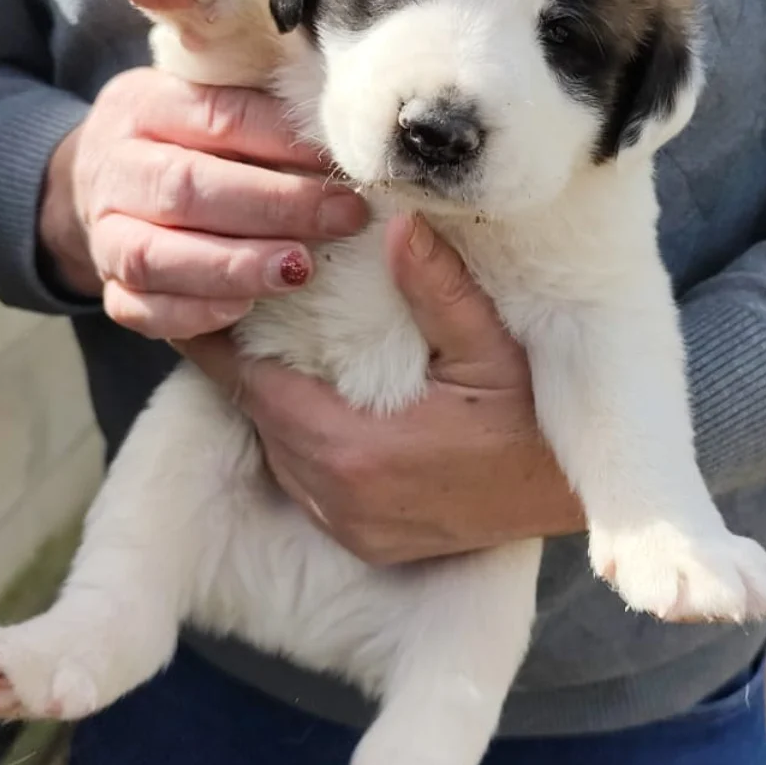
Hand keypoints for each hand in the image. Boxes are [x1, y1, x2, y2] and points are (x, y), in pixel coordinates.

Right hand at [38, 68, 365, 338]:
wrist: (105, 181)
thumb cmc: (187, 140)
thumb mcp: (214, 103)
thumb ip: (266, 115)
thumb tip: (346, 137)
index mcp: (143, 105)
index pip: (217, 117)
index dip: (283, 140)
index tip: (343, 162)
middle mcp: (113, 168)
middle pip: (185, 189)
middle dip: (273, 207)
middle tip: (343, 218)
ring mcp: (103, 234)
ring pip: (153, 256)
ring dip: (232, 267)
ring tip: (299, 270)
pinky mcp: (110, 289)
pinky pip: (141, 311)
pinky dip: (194, 314)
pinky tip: (245, 311)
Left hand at [177, 214, 585, 562]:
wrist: (571, 502)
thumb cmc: (536, 424)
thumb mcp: (494, 349)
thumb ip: (439, 290)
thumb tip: (400, 223)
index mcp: (353, 447)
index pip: (252, 384)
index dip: (219, 339)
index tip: (193, 297)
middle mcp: (337, 496)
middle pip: (258, 415)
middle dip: (243, 364)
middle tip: (231, 304)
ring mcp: (349, 525)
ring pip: (278, 451)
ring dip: (273, 404)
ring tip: (268, 348)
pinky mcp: (365, 541)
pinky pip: (307, 484)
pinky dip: (301, 442)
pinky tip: (316, 403)